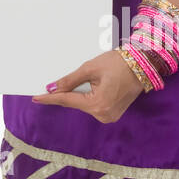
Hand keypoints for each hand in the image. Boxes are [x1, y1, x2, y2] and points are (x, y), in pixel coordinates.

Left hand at [29, 49, 144, 122]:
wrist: (143, 64)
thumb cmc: (119, 63)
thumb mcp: (90, 69)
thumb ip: (69, 81)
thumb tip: (52, 88)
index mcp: (98, 105)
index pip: (67, 101)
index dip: (50, 98)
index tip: (36, 98)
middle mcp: (104, 115)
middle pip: (76, 103)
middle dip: (64, 94)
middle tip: (49, 87)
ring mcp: (110, 116)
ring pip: (84, 104)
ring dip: (77, 94)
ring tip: (75, 82)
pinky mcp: (113, 113)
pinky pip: (93, 105)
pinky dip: (86, 97)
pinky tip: (84, 88)